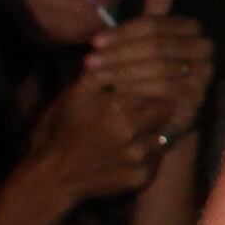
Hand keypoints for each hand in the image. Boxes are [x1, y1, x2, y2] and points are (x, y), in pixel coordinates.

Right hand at [26, 65, 170, 202]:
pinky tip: (139, 146)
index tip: (169, 75)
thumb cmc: (65, 129)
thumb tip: (121, 47)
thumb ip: (100, 71)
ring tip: (149, 124)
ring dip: (160, 127)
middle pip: (168, 109)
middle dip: (165, 103)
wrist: (54, 175)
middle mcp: (132, 132)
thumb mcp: (76, 94)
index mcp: (117, 107)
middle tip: (160, 99)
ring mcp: (139, 157)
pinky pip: (158, 158)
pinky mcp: (141, 177)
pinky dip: (152, 151)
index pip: (159, 86)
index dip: (163, 80)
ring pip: (166, 133)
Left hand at [79, 0, 213, 152]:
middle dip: (120, 53)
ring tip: (95, 76)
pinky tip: (114, 92)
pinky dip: (137, 89)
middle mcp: (204, 52)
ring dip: (123, 71)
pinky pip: (165, 90)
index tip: (94, 41)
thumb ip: (156, 7)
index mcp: (192, 32)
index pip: (157, 25)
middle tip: (89, 61)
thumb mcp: (143, 39)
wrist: (152, 118)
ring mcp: (203, 77)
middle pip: (158, 45)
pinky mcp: (197, 100)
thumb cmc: (143, 73)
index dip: (124, 32)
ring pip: (160, 67)